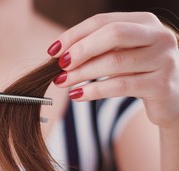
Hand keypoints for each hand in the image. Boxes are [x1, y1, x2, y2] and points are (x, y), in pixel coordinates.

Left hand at [48, 12, 178, 128]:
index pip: (104, 21)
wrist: (172, 100)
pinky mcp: (161, 85)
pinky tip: (77, 94)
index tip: (53, 50)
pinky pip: (119, 86)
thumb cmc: (139, 74)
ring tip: (62, 82)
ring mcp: (163, 60)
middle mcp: (159, 36)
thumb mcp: (122, 55)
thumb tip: (60, 53)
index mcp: (145, 22)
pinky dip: (93, 90)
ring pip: (114, 62)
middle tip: (60, 65)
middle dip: (81, 49)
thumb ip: (98, 49)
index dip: (75, 34)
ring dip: (81, 73)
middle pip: (113, 34)